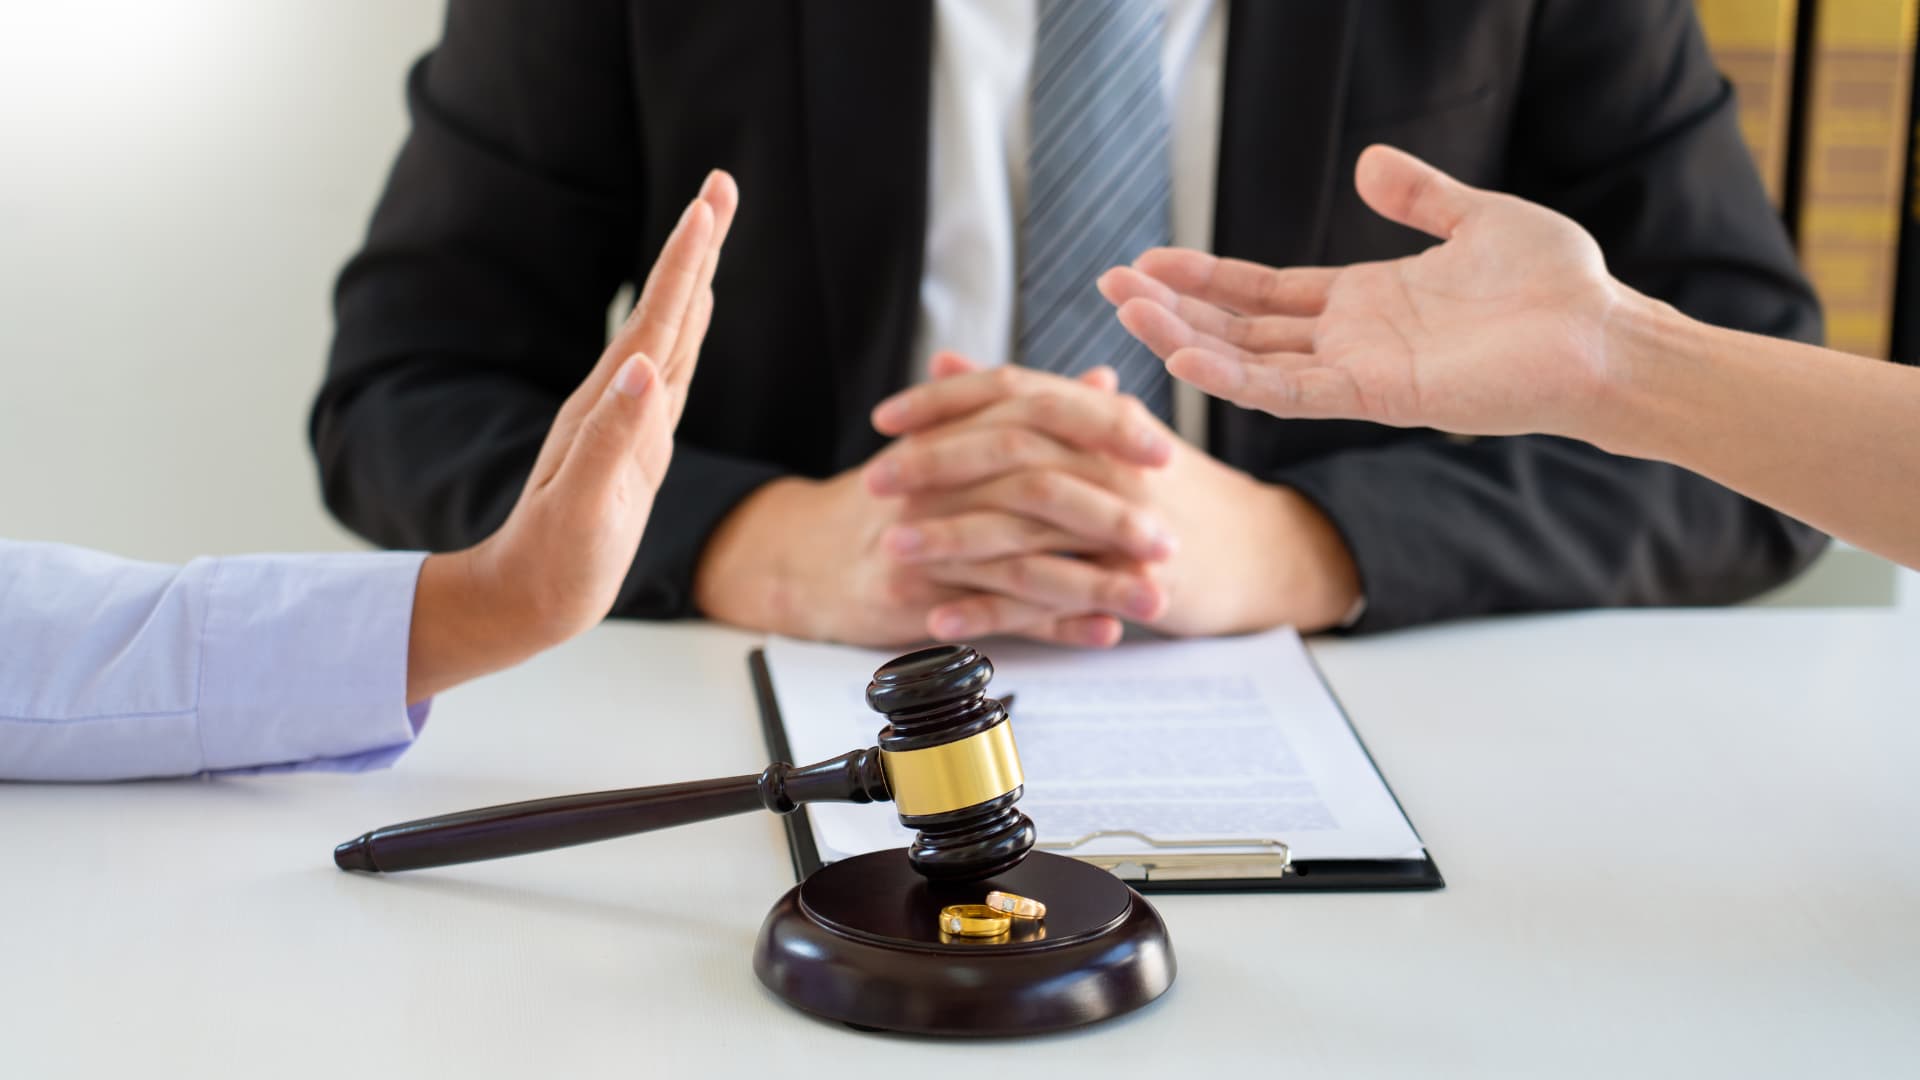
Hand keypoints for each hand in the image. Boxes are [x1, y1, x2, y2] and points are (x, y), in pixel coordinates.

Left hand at [406, 171, 738, 701]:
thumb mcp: (584, 507)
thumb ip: (612, 437)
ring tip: (712, 229)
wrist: (525, 600)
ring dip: (694, 279)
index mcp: (609, 406)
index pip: (657, 319)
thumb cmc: (553, 563)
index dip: (687, 262)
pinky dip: (689, 333)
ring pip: (672, 333)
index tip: (710, 205)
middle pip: (668, 309)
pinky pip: (673, 372)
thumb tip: (644, 368)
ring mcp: (630, 419)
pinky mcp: (639, 442)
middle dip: (696, 248)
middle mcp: (619, 400)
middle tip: (722, 186)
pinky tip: (696, 316)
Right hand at [693, 360, 1169, 647]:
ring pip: (1020, 555)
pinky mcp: (913, 594)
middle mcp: (936, 476)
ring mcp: (922, 535)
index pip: (1035, 412)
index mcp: (953, 429)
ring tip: (1152, 594)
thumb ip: (1033, 414)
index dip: (1103, 430)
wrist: (806, 556)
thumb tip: (1106, 384)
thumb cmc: (895, 498)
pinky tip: (1103, 630)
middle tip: (1168, 537)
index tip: (1163, 450)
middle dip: (1109, 514)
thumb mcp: (957, 441)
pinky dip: (1054, 624)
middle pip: (1034, 485)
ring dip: (1093, 579)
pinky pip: (994, 611)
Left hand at [870, 358, 1361, 635]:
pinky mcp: (1130, 581)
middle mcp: (1113, 459)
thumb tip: (946, 363)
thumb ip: (1020, 399)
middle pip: (1013, 449)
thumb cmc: (1172, 489)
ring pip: (1026, 523)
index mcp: (1101, 414)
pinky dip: (990, 607)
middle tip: (874, 483)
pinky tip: (941, 615)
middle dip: (935, 465)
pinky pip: (1048, 595)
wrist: (1261, 549)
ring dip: (952, 537)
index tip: (886, 418)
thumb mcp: (1102, 430)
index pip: (1015, 389)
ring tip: (893, 548)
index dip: (945, 402)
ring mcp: (1124, 521)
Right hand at [1096, 144, 1626, 439]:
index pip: (1261, 293)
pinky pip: (1291, 391)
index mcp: (1363, 302)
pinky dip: (1237, 376)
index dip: (1202, 278)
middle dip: (1172, 307)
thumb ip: (1419, 197)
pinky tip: (1186, 356)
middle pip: (1238, 326)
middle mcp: (1348, 342)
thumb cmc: (1556, 287)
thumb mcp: (1477, 219)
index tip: (1144, 263)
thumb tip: (1369, 162)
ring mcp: (1357, 372)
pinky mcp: (1377, 396)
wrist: (1605, 335)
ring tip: (1126, 313)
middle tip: (1108, 286)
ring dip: (1184, 338)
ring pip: (1249, 359)